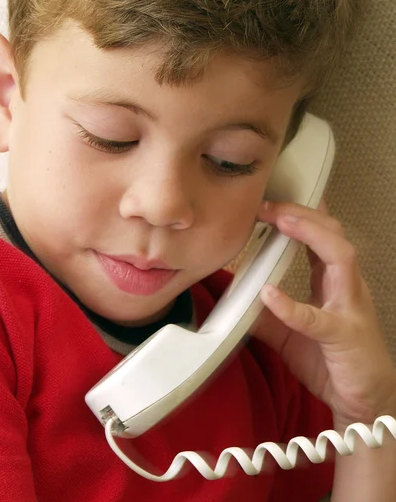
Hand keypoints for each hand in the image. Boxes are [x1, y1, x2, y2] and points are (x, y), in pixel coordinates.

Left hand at [251, 199, 395, 429]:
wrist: (365, 401)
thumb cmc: (334, 361)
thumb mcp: (291, 333)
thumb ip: (269, 314)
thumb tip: (239, 301)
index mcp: (333, 282)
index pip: (320, 236)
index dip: (298, 215)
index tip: (269, 202)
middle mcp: (346, 287)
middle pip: (333, 234)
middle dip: (302, 213)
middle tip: (268, 204)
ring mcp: (349, 308)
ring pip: (340, 257)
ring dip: (310, 234)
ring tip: (281, 222)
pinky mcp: (344, 336)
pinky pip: (317, 318)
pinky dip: (291, 305)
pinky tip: (269, 295)